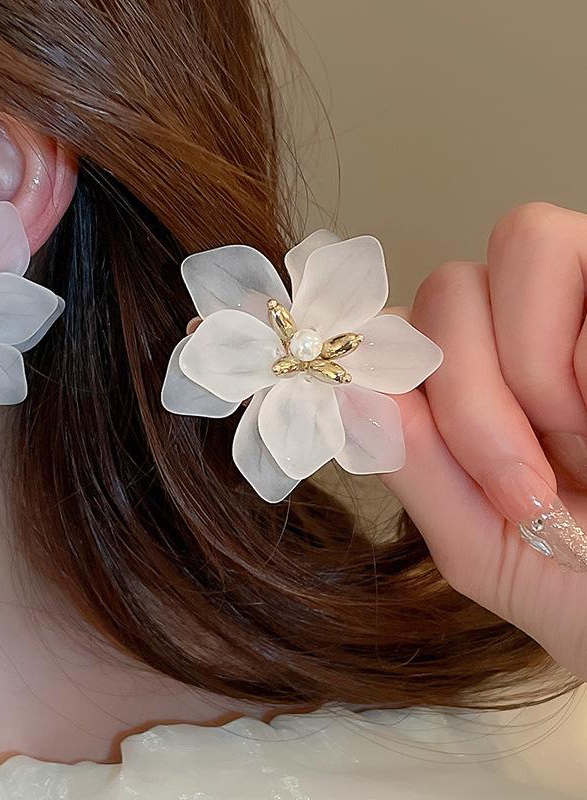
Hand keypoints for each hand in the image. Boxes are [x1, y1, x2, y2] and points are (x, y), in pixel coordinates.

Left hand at [382, 202, 586, 681]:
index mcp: (473, 383)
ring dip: (536, 364)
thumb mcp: (486, 546)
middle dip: (473, 397)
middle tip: (526, 488)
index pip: (397, 329)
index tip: (420, 443)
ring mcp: (586, 299)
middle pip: (447, 288)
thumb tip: (343, 386)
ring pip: (524, 242)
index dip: (392, 368)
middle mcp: (527, 325)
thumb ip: (413, 464)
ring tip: (585, 442)